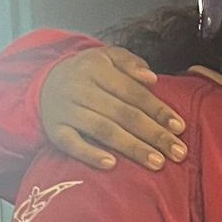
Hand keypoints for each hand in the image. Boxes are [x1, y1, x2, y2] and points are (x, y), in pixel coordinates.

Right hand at [42, 44, 187, 172]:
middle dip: (153, 134)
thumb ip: (130, 63)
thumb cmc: (86, 72)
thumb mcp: (106, 57)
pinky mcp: (54, 130)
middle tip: (178, 152)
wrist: (41, 82)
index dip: (158, 110)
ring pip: (103, 130)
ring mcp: (66, 111)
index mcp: (97, 69)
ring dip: (132, 147)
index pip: (133, 92)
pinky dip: (90, 154)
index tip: (180, 128)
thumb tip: (152, 78)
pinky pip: (72, 144)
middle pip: (123, 114)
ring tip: (157, 162)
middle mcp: (81, 89)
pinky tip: (112, 165)